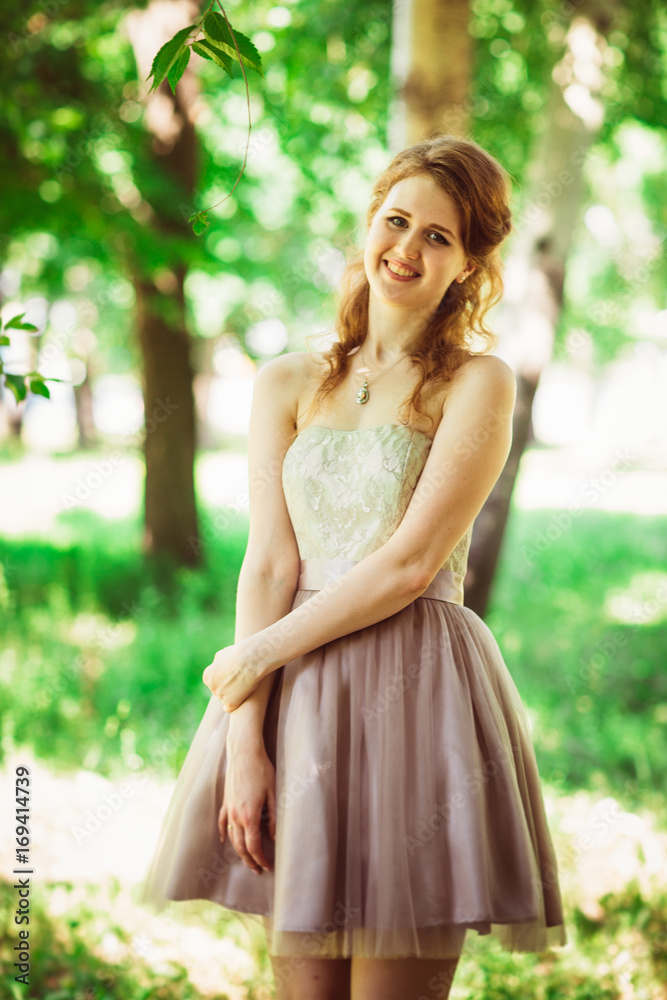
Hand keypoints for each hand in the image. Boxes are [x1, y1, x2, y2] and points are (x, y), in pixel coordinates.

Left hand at [203, 642, 264, 711]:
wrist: (250, 659)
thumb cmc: (238, 653)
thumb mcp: (222, 654)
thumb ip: (217, 663)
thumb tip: (216, 668)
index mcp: (207, 676)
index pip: (213, 681)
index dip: (223, 678)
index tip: (233, 674)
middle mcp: (211, 687)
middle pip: (218, 690)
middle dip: (227, 686)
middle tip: (240, 679)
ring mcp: (220, 696)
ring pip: (224, 698)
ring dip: (232, 694)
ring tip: (245, 684)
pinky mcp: (230, 703)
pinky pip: (229, 708)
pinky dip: (234, 705)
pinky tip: (240, 700)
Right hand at [220, 737, 275, 873]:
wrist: (244, 751)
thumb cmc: (262, 770)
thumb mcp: (273, 793)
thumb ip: (273, 817)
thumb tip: (274, 837)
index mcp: (250, 816)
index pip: (254, 846)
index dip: (260, 859)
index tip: (267, 866)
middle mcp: (236, 816)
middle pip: (241, 846)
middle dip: (249, 860)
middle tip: (257, 870)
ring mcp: (228, 809)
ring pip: (231, 837)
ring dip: (238, 851)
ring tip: (246, 859)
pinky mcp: (225, 801)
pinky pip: (222, 822)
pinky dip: (224, 833)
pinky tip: (225, 839)